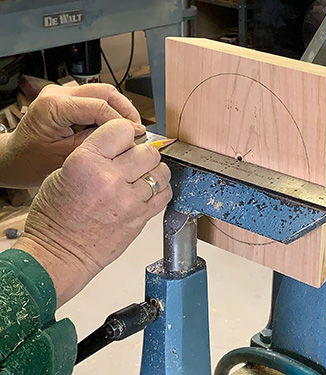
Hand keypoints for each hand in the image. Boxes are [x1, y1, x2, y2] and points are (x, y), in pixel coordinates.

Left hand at [0, 83, 144, 186]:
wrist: (15, 159)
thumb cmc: (32, 161)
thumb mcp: (68, 156)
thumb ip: (96, 142)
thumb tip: (126, 136)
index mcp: (53, 106)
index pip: (100, 106)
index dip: (123, 121)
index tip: (137, 135)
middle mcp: (57, 94)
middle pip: (105, 91)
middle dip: (126, 110)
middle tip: (138, 130)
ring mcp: (62, 93)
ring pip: (103, 91)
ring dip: (120, 109)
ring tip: (130, 129)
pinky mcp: (67, 99)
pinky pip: (96, 98)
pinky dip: (110, 110)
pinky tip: (117, 127)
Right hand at [14, 119, 171, 305]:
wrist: (58, 254)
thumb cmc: (55, 216)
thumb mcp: (63, 172)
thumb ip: (96, 155)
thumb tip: (124, 146)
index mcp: (87, 162)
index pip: (122, 129)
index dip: (124, 133)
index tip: (123, 140)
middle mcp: (110, 179)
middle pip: (147, 151)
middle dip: (141, 153)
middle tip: (132, 160)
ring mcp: (129, 200)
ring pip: (160, 172)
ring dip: (153, 171)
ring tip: (140, 177)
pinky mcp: (141, 218)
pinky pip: (164, 195)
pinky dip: (159, 190)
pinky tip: (146, 192)